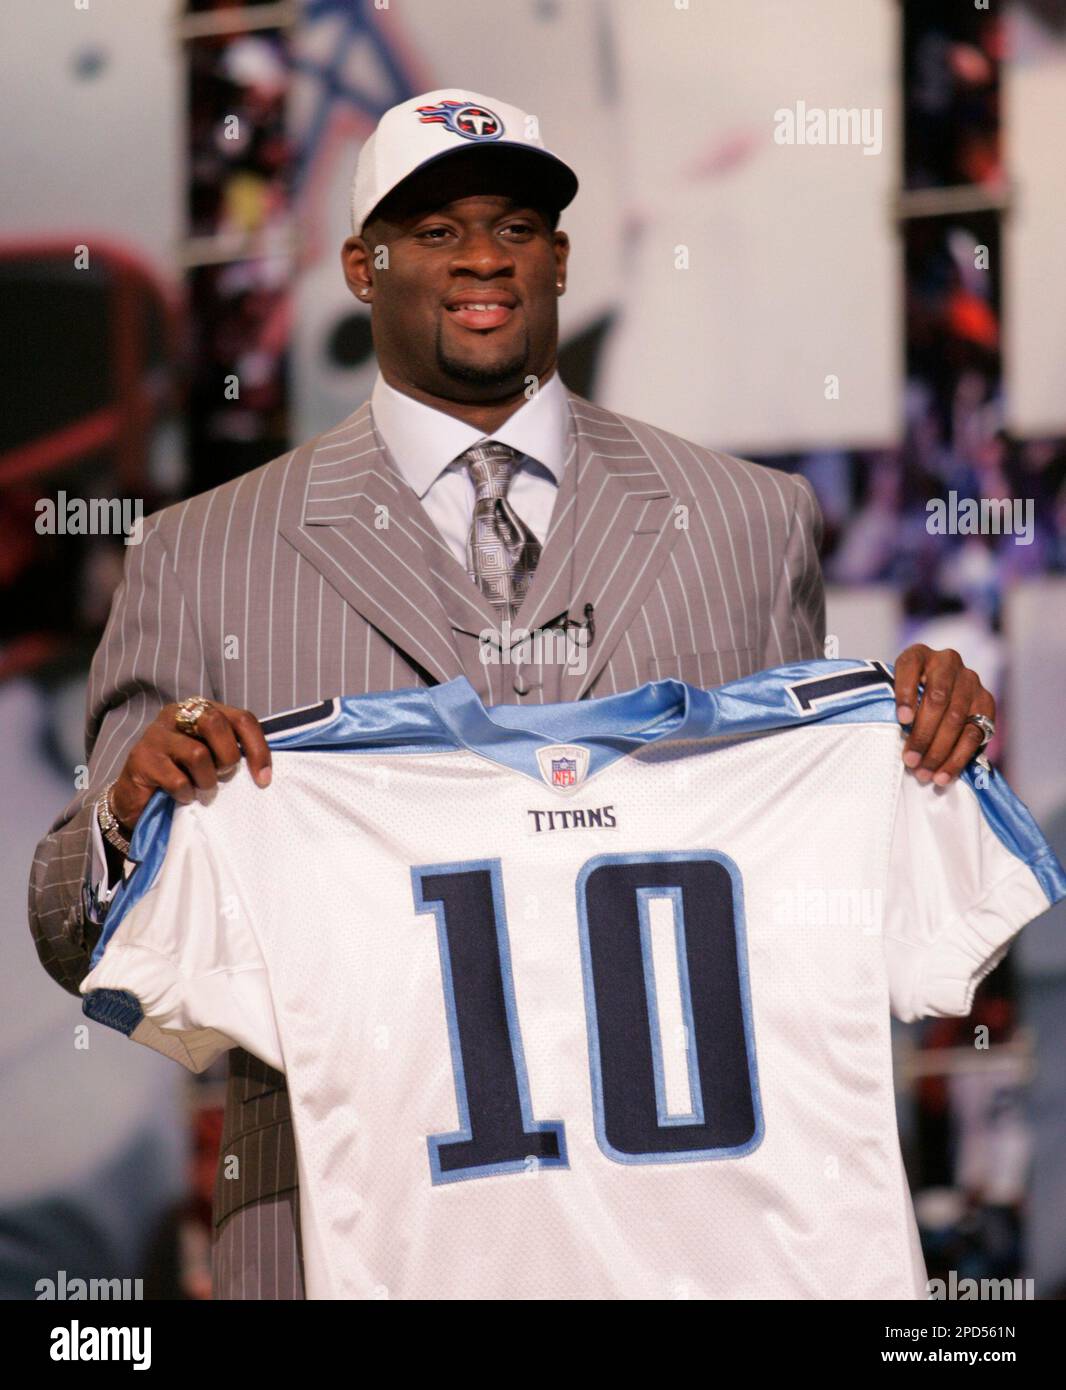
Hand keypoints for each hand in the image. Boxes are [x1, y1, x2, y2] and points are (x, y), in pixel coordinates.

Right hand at [109, 700, 271, 832]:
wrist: (137, 797)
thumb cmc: (183, 774)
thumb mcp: (212, 758)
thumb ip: (233, 751)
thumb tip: (265, 771)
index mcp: (200, 709)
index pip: (241, 718)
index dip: (257, 748)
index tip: (264, 779)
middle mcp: (177, 714)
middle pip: (215, 723)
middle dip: (228, 757)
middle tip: (223, 776)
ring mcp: (156, 734)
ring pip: (197, 753)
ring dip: (207, 780)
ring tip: (201, 788)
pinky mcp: (141, 758)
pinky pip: (177, 779)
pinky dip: (187, 794)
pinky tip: (183, 797)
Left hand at [893, 645, 994, 786]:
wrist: (938, 694)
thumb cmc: (905, 698)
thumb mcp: (892, 692)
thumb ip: (891, 704)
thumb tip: (887, 734)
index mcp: (919, 654)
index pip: (910, 666)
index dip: (905, 693)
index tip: (901, 719)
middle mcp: (947, 661)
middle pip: (937, 700)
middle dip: (922, 735)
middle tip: (910, 761)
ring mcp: (970, 681)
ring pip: (956, 719)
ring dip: (939, 751)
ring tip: (923, 774)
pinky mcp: (986, 702)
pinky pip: (974, 734)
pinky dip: (957, 758)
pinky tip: (943, 775)